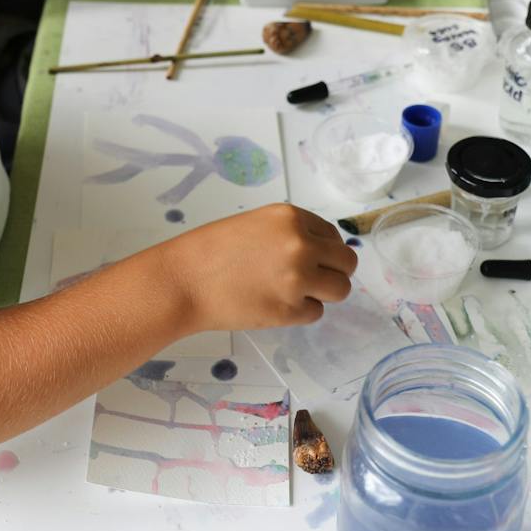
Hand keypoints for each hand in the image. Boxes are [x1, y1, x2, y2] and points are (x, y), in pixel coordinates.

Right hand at [159, 204, 357, 333]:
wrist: (184, 280)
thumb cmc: (211, 250)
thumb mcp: (256, 224)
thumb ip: (290, 233)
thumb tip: (323, 252)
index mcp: (291, 217)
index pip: (333, 234)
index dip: (324, 249)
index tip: (310, 258)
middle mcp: (301, 245)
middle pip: (347, 263)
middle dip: (334, 272)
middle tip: (312, 279)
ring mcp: (298, 279)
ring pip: (340, 290)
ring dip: (324, 293)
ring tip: (295, 293)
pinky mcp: (290, 311)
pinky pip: (316, 313)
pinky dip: (300, 312)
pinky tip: (274, 303)